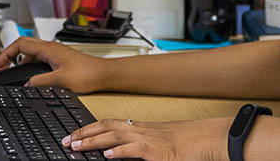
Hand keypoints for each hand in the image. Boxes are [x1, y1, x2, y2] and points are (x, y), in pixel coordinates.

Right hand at [0, 36, 107, 93]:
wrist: (102, 74)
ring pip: (32, 52)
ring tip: (14, 73)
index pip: (21, 44)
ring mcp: (55, 53)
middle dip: (10, 55)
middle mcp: (51, 48)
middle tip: (2, 67)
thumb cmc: (87, 73)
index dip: (6, 53)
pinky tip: (32, 77)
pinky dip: (30, 65)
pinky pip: (40, 58)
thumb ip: (40, 82)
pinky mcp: (59, 59)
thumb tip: (26, 85)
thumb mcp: (60, 81)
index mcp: (49, 49)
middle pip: (24, 45)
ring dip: (21, 60)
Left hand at [62, 116, 229, 160]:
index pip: (111, 124)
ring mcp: (151, 139)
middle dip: (84, 133)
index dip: (91, 128)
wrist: (214, 138)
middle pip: (107, 126)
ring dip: (93, 140)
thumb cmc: (194, 143)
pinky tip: (106, 155)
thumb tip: (122, 155)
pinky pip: (135, 149)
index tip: (75, 135)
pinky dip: (119, 151)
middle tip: (66, 140)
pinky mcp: (159, 151)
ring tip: (76, 146)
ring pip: (115, 134)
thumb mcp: (164, 145)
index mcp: (144, 129)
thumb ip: (144, 149)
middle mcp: (144, 130)